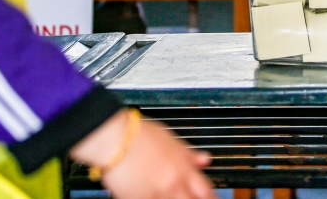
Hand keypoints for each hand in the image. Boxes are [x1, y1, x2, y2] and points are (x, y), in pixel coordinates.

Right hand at [71, 109, 214, 198]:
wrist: (114, 139)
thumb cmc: (139, 134)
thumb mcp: (171, 140)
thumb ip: (189, 154)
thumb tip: (204, 159)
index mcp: (183, 169)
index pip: (206, 191)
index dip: (211, 197)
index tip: (211, 198)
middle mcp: (172, 184)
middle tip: (189, 197)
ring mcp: (155, 195)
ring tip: (167, 193)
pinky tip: (151, 195)